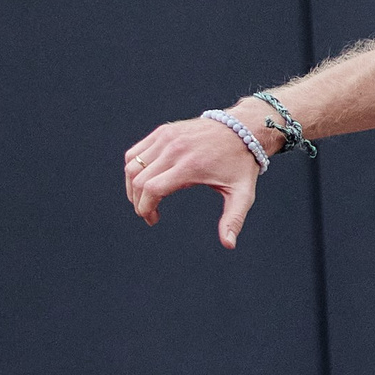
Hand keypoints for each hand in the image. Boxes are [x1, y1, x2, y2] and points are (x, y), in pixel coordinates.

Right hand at [124, 115, 260, 249]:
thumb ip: (233, 220)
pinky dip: (134, 169)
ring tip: (144, 200)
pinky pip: (136, 152)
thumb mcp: (242, 194)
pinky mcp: (163, 131)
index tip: (153, 220)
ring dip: (132, 187)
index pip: (152, 189)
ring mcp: (166, 137)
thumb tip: (229, 245)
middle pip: (138, 179)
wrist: (242, 129)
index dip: (146, 209)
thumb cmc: (241, 164)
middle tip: (149, 214)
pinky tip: (144, 181)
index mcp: (190, 166)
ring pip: (132, 165)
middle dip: (138, 202)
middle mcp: (174, 149)